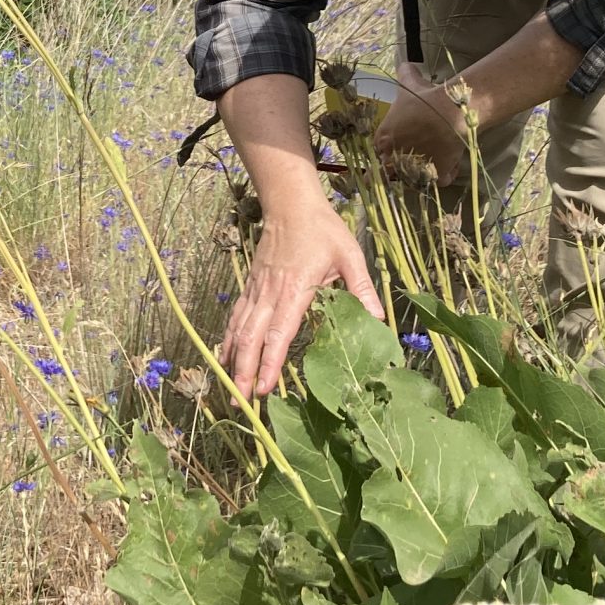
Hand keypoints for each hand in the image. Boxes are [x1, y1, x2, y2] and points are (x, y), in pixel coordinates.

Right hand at [217, 198, 383, 397]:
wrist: (290, 203)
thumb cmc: (322, 229)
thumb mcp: (350, 255)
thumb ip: (361, 288)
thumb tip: (379, 319)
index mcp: (295, 289)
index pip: (279, 332)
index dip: (270, 362)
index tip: (264, 387)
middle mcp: (270, 293)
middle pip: (252, 337)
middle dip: (245, 370)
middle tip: (242, 401)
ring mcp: (257, 290)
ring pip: (240, 329)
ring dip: (234, 359)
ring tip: (232, 388)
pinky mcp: (252, 286)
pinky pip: (237, 317)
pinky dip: (229, 339)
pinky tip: (226, 356)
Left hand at [373, 61, 470, 184]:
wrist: (449, 112)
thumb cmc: (424, 98)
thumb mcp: (410, 83)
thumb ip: (404, 74)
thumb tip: (405, 64)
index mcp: (383, 139)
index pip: (378, 151)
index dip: (388, 148)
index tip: (398, 145)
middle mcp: (394, 158)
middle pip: (391, 170)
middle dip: (400, 166)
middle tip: (412, 157)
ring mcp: (415, 169)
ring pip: (415, 178)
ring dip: (422, 172)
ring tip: (433, 161)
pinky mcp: (436, 175)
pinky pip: (439, 180)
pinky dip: (445, 174)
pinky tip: (449, 165)